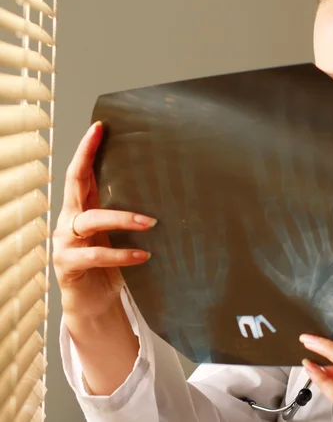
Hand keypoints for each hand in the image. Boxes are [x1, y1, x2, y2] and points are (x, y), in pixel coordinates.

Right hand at [52, 122, 156, 319]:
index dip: (87, 150)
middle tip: (102, 136)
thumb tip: (170, 195)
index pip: (81, 174)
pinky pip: (96, 256)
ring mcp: (66, 242)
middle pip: (74, 183)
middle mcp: (70, 221)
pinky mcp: (69, 265)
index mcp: (83, 210)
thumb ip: (130, 215)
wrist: (95, 302)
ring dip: (123, 218)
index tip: (100, 126)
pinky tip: (142, 254)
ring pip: (91, 221)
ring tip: (151, 222)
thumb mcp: (118, 235)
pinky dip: (121, 254)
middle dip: (86, 157)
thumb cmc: (111, 265)